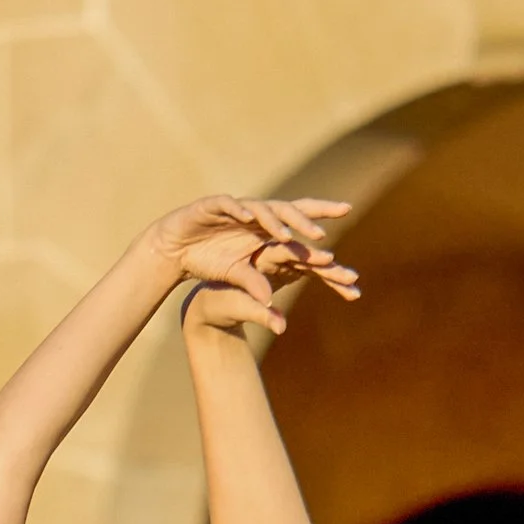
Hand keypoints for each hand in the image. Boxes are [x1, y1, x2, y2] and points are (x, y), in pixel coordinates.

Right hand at [147, 196, 358, 334]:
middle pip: (291, 211)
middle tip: (333, 222)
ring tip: (289, 234)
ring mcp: (238, 209)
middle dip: (312, 215)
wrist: (176, 247)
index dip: (322, 233)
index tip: (348, 240)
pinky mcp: (213, 206)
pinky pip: (229, 206)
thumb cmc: (209, 260)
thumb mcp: (237, 278)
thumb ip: (257, 289)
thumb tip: (277, 317)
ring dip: (276, 220)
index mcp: (267, 232)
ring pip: (263, 210)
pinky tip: (246, 216)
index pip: (300, 231)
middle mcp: (257, 217)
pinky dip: (237, 210)